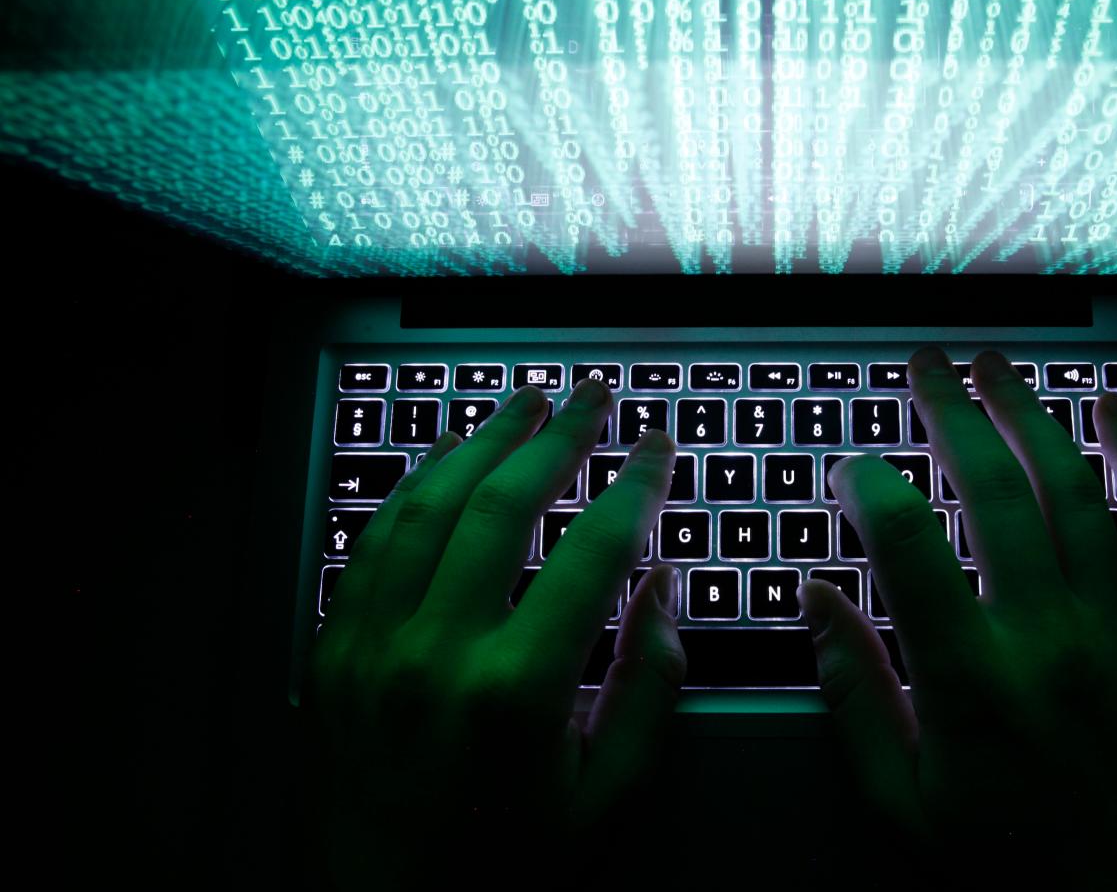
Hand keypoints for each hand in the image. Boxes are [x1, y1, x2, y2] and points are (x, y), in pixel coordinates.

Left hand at [302, 377, 683, 887]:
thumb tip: (664, 588)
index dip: (633, 486)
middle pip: (502, 506)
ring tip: (521, 405)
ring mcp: (368, 649)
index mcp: (515, 692)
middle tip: (592, 396)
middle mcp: (434, 653)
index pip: (592, 551)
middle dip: (557, 437)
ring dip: (478, 443)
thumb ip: (648, 688)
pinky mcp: (329, 657)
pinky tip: (440, 462)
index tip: (656, 449)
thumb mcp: (606, 801)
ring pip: (425, 508)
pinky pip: (368, 546)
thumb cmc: (503, 872)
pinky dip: (410, 492)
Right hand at [803, 345, 1116, 884]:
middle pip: (995, 492)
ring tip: (999, 366)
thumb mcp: (903, 801)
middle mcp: (1048, 641)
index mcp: (971, 682)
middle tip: (925, 365)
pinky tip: (1113, 415)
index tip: (850, 467)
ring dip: (1032, 416)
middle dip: (951, 413)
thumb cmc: (1007, 862)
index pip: (907, 546)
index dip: (869, 487)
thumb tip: (818, 599)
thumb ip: (855, 693)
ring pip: (1075, 493)